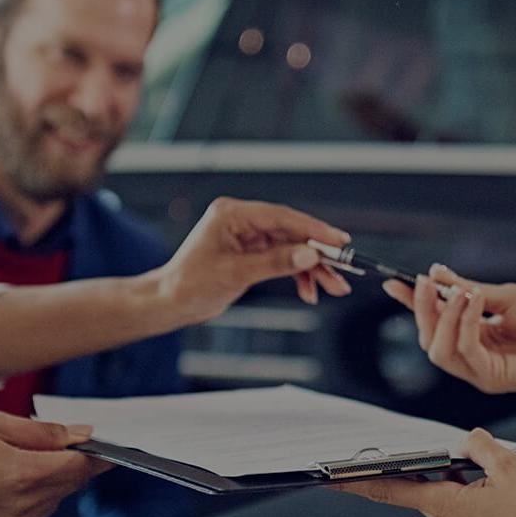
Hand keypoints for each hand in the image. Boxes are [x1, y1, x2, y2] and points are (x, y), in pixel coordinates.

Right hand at [0, 412, 110, 516]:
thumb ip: (45, 431)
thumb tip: (81, 434)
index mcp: (22, 474)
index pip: (78, 466)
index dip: (96, 454)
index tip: (109, 444)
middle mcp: (24, 503)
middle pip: (72, 482)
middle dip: (75, 461)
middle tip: (65, 441)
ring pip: (59, 495)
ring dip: (56, 476)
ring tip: (26, 457)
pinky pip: (43, 508)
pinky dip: (41, 491)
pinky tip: (18, 476)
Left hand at [156, 197, 350, 322]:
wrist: (171, 302)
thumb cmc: (190, 284)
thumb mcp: (234, 274)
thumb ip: (274, 263)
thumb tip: (308, 256)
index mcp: (232, 214)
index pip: (281, 217)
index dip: (313, 229)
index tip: (339, 241)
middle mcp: (242, 220)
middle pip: (291, 232)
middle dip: (318, 253)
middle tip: (344, 269)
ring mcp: (247, 236)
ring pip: (291, 248)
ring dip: (312, 268)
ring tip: (334, 288)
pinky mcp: (251, 252)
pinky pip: (283, 259)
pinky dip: (297, 275)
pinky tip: (309, 292)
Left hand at [335, 429, 515, 516]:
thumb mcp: (512, 469)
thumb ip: (482, 447)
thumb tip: (467, 438)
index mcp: (443, 504)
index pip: (388, 488)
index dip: (355, 481)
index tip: (328, 476)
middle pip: (413, 483)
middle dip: (406, 462)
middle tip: (388, 444)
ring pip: (439, 489)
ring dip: (445, 470)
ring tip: (472, 455)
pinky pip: (456, 499)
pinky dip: (461, 482)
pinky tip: (486, 474)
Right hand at [384, 266, 515, 394]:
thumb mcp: (505, 296)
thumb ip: (469, 290)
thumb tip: (438, 275)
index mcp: (475, 336)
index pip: (435, 322)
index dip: (414, 304)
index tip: (396, 284)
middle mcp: (474, 356)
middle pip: (429, 339)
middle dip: (422, 309)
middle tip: (425, 283)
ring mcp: (481, 371)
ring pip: (439, 351)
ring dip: (442, 318)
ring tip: (458, 292)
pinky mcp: (492, 379)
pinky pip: (465, 352)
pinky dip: (464, 325)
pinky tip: (475, 302)